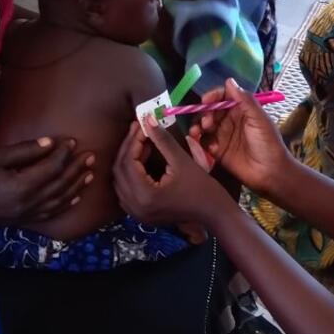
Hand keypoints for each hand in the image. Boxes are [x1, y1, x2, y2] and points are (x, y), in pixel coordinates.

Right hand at [0, 138, 93, 224]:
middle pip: (61, 184)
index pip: (52, 168)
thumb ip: (25, 151)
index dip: (64, 154)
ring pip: (61, 200)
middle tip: (91, 155)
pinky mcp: (24, 220)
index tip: (72, 141)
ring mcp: (28, 214)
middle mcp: (29, 203)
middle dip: (77, 169)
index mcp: (22, 186)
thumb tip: (50, 143)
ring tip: (90, 174)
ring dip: (77, 186)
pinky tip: (76, 198)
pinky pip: (52, 213)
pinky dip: (67, 204)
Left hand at [113, 119, 228, 228]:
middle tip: (137, 129)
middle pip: (119, 171)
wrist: (214, 213)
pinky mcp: (140, 214)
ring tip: (140, 141)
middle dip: (128, 147)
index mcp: (145, 195)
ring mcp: (136, 212)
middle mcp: (135, 206)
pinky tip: (140, 158)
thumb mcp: (182, 161)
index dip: (133, 140)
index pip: (128, 162)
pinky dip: (129, 173)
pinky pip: (125, 190)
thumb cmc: (202, 188)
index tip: (141, 124)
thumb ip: (162, 140)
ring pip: (119, 180)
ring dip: (127, 159)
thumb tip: (147, 119)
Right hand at [188, 79, 291, 194]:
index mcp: (241, 110)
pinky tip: (205, 144)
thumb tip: (229, 80)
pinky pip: (203, 142)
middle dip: (205, 113)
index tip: (206, 100)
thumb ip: (244, 100)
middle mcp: (230, 120)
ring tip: (199, 132)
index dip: (213, 96)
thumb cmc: (268, 143)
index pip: (223, 97)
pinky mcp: (217, 151)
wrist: (270, 173)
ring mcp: (222, 136)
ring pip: (204, 126)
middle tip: (208, 123)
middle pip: (210, 111)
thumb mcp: (259, 119)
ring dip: (198, 126)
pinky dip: (200, 141)